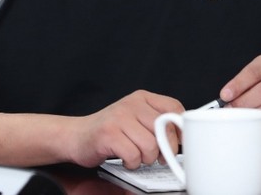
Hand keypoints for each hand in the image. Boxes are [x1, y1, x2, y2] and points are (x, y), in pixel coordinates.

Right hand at [64, 90, 183, 168]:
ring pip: (151, 146)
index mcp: (142, 98)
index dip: (180, 129)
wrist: (77, 135)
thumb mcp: (136, 118)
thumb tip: (183, 136)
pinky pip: (134, 155)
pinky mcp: (109, 134)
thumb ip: (157, 122)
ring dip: (145, 159)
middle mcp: (131, 104)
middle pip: (164, 130)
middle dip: (164, 150)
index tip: (179, 142)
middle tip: (156, 156)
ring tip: (135, 155)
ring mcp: (119, 118)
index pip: (174, 108)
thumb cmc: (110, 131)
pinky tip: (125, 158)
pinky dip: (132, 163)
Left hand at [220, 54, 260, 136]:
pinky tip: (255, 127)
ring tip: (240, 119)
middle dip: (243, 102)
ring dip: (253, 116)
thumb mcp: (256, 76)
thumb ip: (242, 85)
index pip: (254, 72)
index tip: (225, 95)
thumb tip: (225, 99)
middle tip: (230, 110)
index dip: (238, 84)